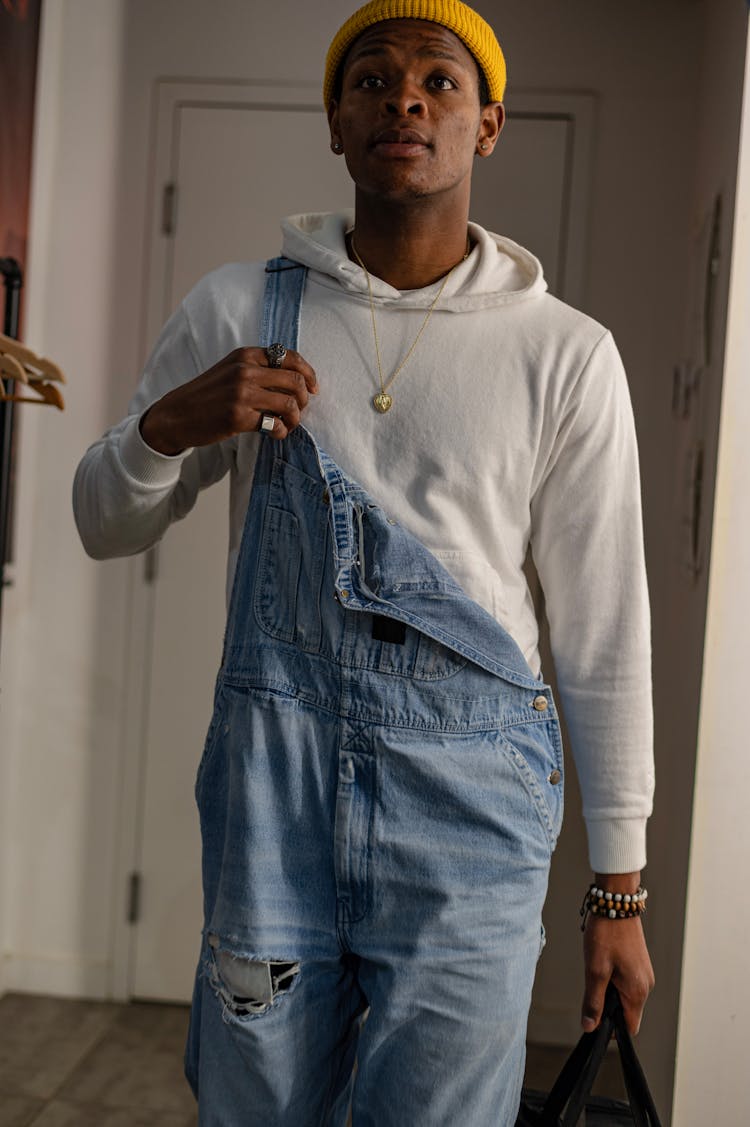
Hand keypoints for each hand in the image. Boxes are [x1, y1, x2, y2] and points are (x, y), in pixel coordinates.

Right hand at [140, 346, 317, 453]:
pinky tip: (275, 433)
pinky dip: (281, 432)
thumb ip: (257, 368)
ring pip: (289, 404)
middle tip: (300, 410)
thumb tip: (295, 379)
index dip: (308, 374)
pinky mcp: (238, 417)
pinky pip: (274, 425)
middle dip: (305, 399)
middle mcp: (245, 370)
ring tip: (287, 425)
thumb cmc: (207, 395)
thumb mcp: (230, 369)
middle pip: (295, 381)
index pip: (290, 357)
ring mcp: (241, 393)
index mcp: (246, 355)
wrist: (176, 415)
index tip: (313, 388)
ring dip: (295, 418)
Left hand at [582, 914, 654, 1035]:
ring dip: (609, 990)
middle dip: (608, 1005)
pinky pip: (626, 981)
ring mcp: (643, 973)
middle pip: (626, 1011)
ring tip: (597, 968)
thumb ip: (593, 1001)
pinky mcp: (638, 963)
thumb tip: (590, 1027)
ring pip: (625, 995)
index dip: (611, 1028)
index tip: (594, 1017)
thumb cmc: (607, 934)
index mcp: (638, 991)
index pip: (629, 1027)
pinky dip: (613, 978)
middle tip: (592, 985)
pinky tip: (603, 962)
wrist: (616, 901)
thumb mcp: (595, 970)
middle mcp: (646, 984)